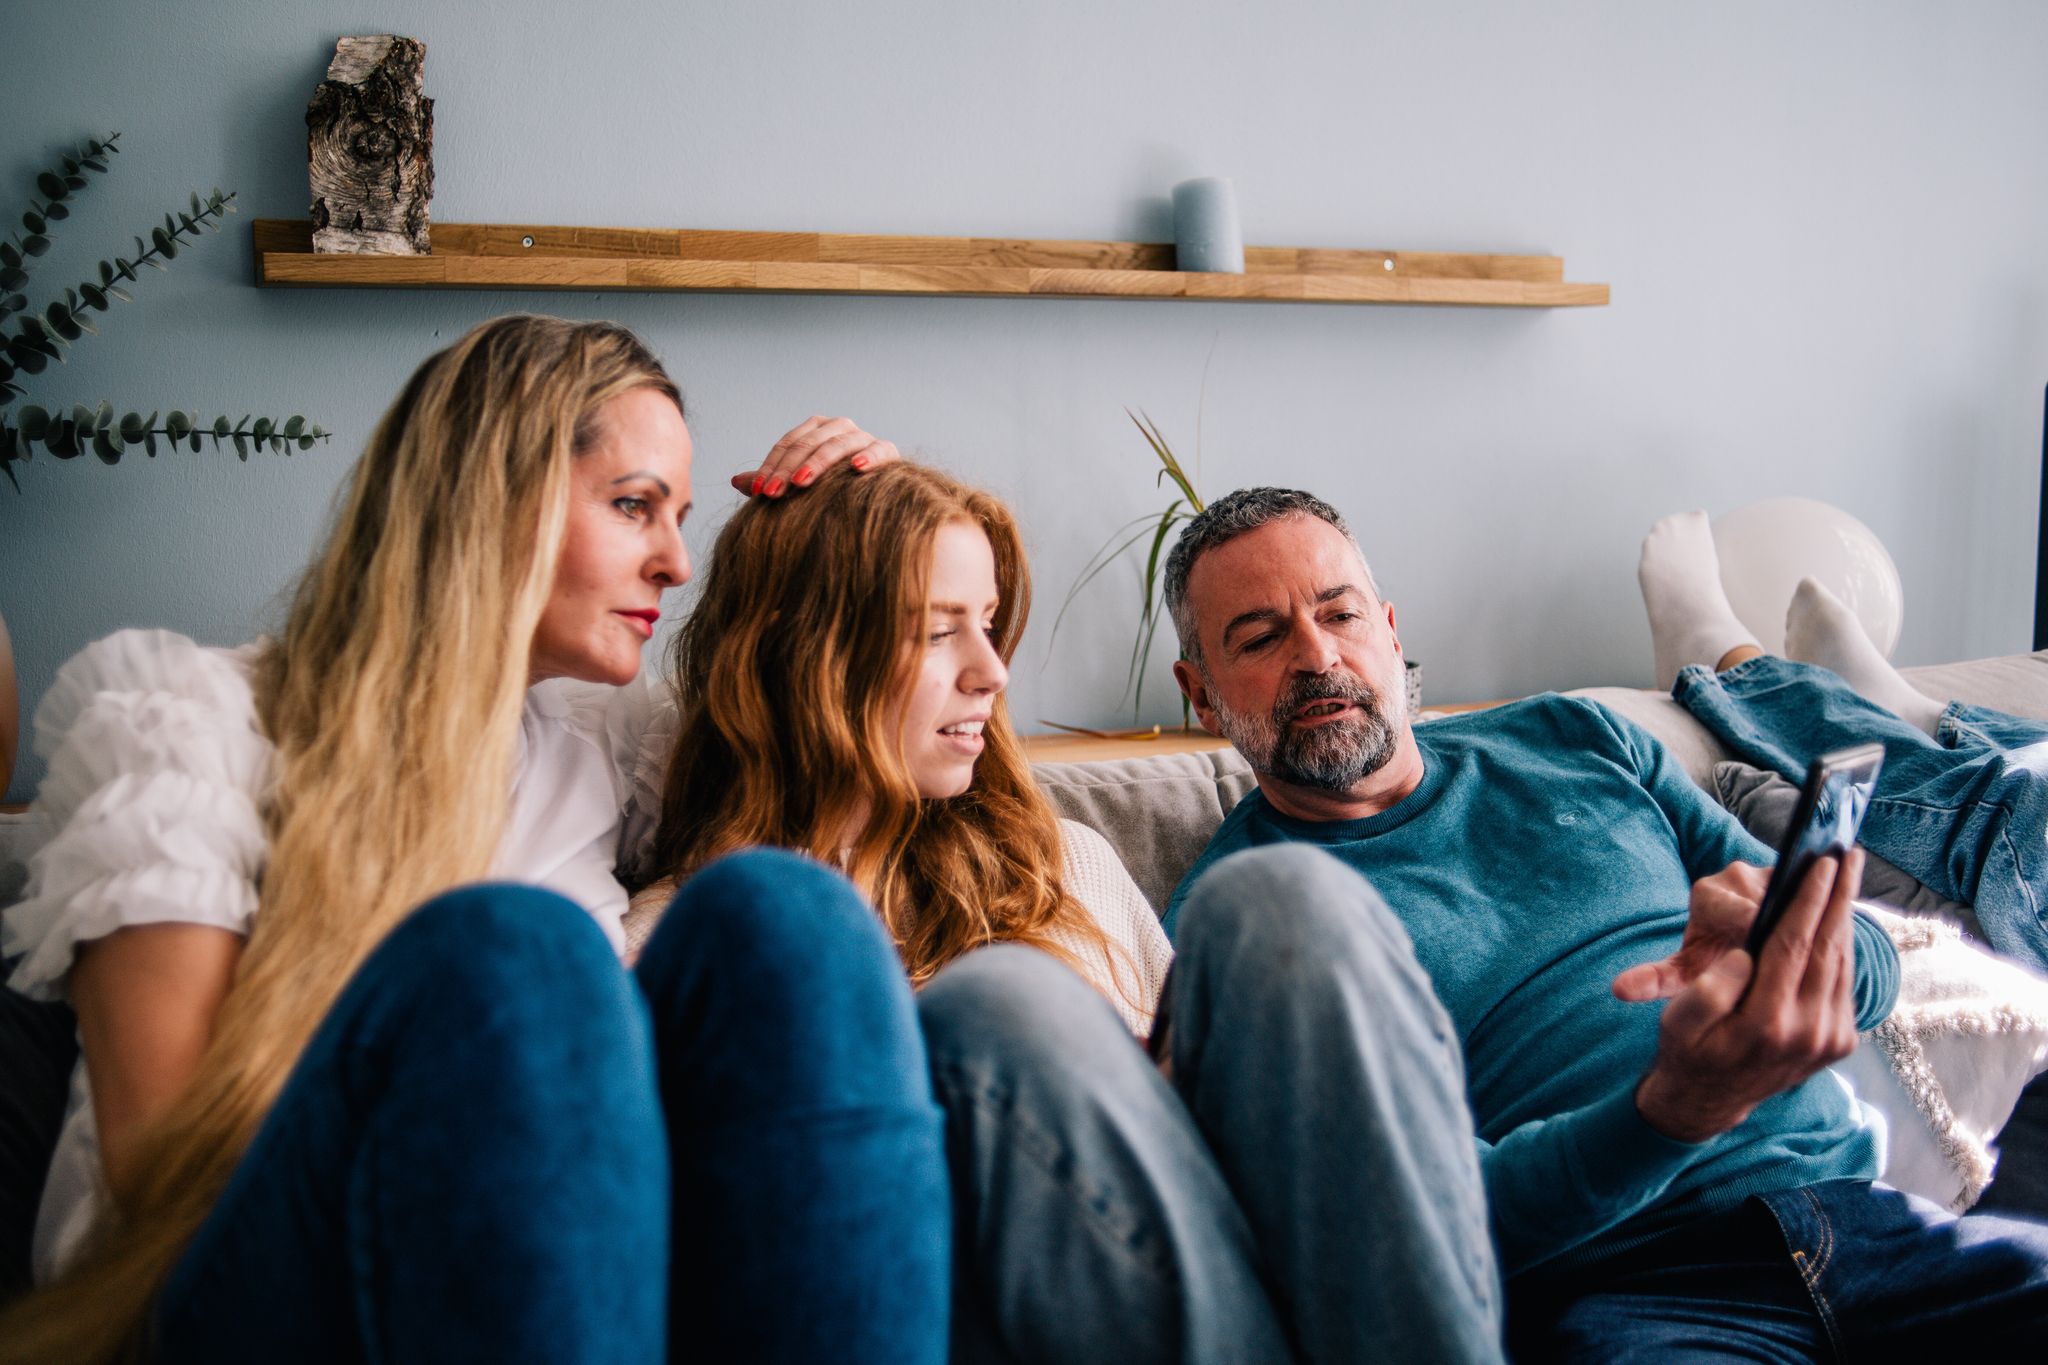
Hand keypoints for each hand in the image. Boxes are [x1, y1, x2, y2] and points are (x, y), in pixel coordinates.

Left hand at [730, 416, 898, 497]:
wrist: (876, 497)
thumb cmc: (831, 490)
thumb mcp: (798, 485)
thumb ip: (772, 480)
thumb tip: (735, 481)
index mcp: (816, 430)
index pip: (788, 444)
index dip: (770, 466)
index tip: (758, 491)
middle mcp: (839, 427)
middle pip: (808, 443)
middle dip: (787, 469)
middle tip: (772, 493)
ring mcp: (863, 437)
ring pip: (837, 444)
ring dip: (818, 463)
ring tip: (801, 483)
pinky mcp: (887, 450)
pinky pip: (879, 450)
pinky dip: (869, 456)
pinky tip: (857, 468)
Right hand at [1620, 849, 1864, 1142]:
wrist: (1711, 1100)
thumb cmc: (1688, 1051)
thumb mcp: (1678, 1022)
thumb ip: (1710, 990)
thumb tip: (1744, 955)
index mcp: (1768, 1024)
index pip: (1793, 948)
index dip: (1808, 902)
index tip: (1821, 865)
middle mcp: (1809, 1033)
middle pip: (1829, 949)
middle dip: (1839, 898)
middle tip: (1848, 855)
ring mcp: (1829, 1040)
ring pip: (1842, 964)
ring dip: (1844, 917)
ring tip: (1847, 877)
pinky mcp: (1839, 1042)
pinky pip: (1842, 982)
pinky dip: (1841, 946)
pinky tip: (1836, 920)